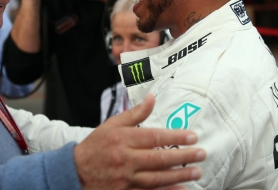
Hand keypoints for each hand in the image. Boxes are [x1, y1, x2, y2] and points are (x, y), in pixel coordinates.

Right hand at [74, 94, 205, 189]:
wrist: (75, 171)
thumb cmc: (96, 145)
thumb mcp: (112, 125)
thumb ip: (134, 113)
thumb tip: (152, 97)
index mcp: (122, 139)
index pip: (154, 137)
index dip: (175, 137)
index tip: (192, 136)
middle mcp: (125, 159)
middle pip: (159, 159)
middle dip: (183, 157)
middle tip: (201, 154)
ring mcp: (125, 178)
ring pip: (157, 178)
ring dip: (179, 175)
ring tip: (196, 172)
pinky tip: (182, 189)